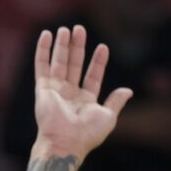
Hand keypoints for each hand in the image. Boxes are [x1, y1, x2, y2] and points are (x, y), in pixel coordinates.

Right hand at [32, 25, 132, 161]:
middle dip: (78, 47)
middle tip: (80, 29)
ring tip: (66, 29)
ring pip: (59, 62)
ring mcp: (56, 90)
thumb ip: (116, 101)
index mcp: (86, 101)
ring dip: (62, 45)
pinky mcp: (43, 88)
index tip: (103, 47)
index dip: (98, 62)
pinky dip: (43, 50)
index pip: (93, 76)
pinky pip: (41, 65)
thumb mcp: (108, 116)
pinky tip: (46, 35)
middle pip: (75, 65)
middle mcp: (70, 94)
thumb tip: (129, 90)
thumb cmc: (88, 133)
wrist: (67, 141)